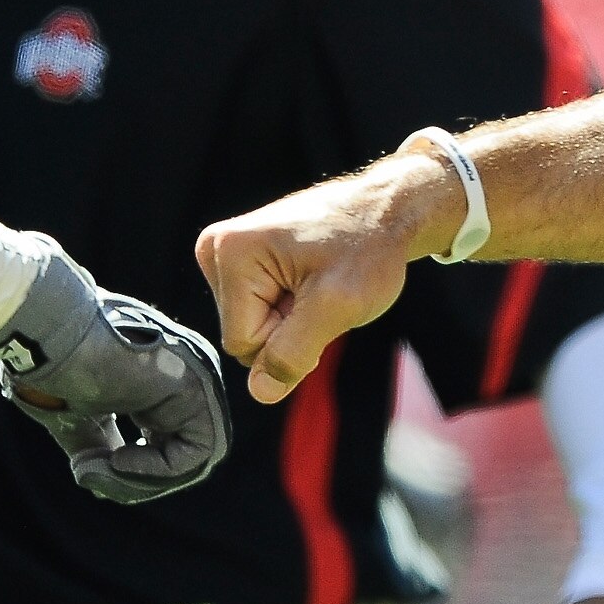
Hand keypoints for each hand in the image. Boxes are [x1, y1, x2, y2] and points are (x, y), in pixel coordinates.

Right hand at [0, 243, 231, 501]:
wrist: (46, 335)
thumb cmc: (53, 366)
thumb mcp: (77, 416)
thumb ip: (98, 444)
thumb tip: (98, 476)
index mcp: (162, 380)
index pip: (167, 446)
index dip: (133, 475)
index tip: (89, 469)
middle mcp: (186, 378)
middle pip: (183, 455)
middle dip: (140, 481)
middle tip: (95, 476)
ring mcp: (196, 379)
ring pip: (194, 459)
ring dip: (144, 480)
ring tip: (103, 469)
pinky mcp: (195, 385)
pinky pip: (197, 451)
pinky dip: (157, 470)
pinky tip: (118, 458)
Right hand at [195, 157, 459, 403]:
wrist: (386, 211)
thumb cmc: (368, 248)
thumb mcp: (337, 307)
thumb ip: (293, 353)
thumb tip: (260, 392)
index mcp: (230, 253)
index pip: (243, 343)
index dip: (287, 338)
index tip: (320, 302)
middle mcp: (217, 249)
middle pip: (243, 335)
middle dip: (288, 328)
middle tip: (322, 292)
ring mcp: (228, 253)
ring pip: (253, 326)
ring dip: (292, 318)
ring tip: (319, 282)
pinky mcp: (243, 259)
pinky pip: (259, 310)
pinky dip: (291, 306)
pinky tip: (311, 279)